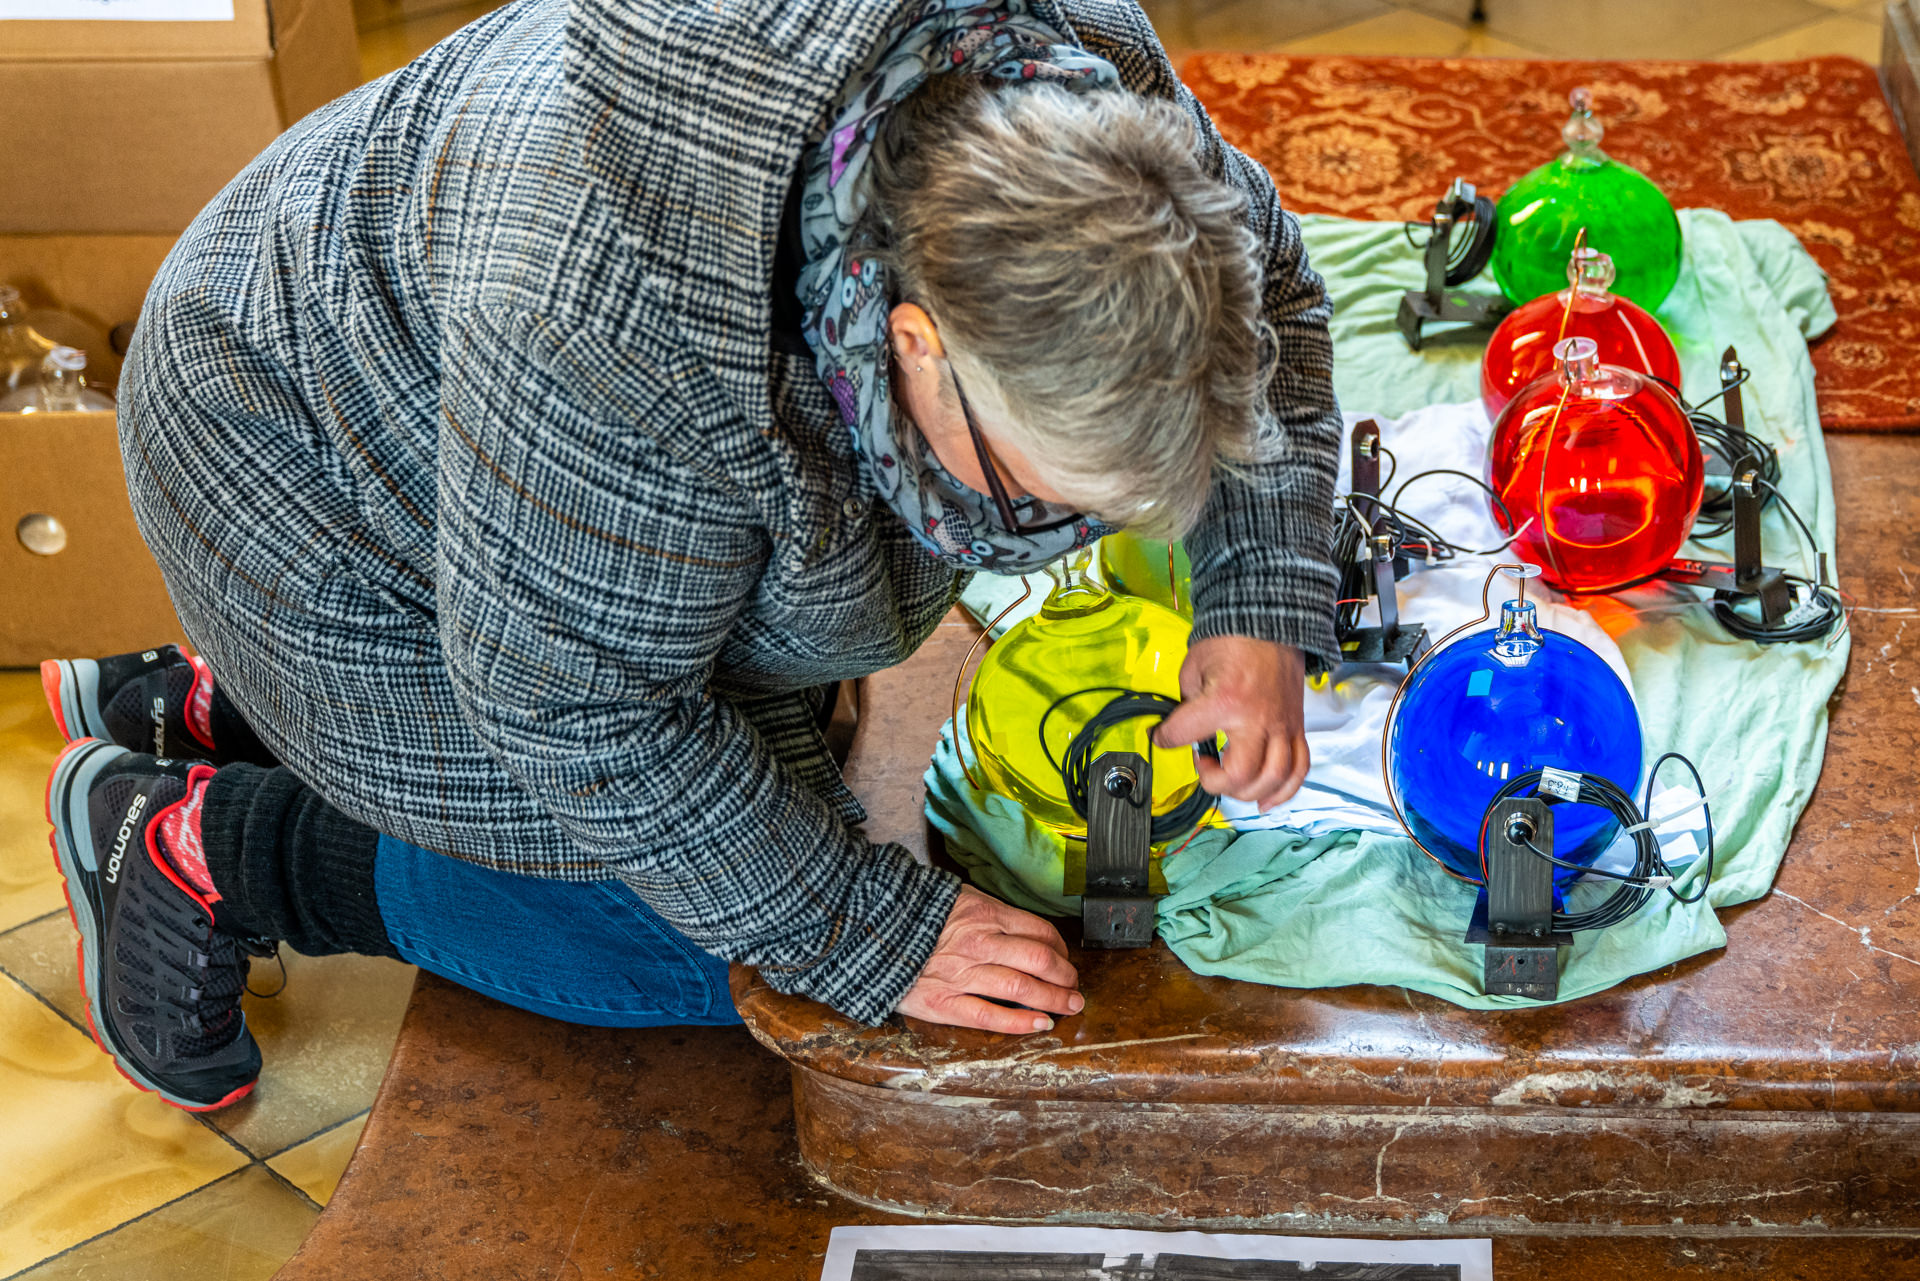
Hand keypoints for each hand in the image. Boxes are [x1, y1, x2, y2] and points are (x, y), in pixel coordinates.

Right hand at [896, 885, 1082, 1033]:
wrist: (865, 931)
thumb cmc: (910, 915)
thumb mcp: (954, 897)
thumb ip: (987, 912)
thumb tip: (1018, 927)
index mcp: (984, 914)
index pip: (1039, 932)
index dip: (1061, 948)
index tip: (1065, 958)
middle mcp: (979, 944)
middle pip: (1040, 961)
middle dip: (1066, 977)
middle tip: (1075, 987)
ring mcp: (962, 975)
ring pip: (1023, 989)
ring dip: (1054, 1000)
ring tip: (1070, 1007)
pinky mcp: (943, 1002)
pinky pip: (990, 1016)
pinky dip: (1020, 1023)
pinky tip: (1040, 1025)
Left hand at [1153, 636, 1309, 810]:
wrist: (1271, 620)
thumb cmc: (1232, 640)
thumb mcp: (1194, 667)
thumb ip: (1187, 703)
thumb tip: (1182, 729)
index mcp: (1226, 700)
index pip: (1185, 736)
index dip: (1165, 739)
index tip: (1162, 737)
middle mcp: (1258, 719)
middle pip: (1240, 776)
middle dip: (1215, 781)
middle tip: (1205, 766)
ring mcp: (1282, 726)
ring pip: (1273, 779)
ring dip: (1248, 792)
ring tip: (1231, 786)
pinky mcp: (1296, 727)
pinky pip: (1299, 769)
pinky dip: (1284, 791)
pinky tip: (1265, 802)